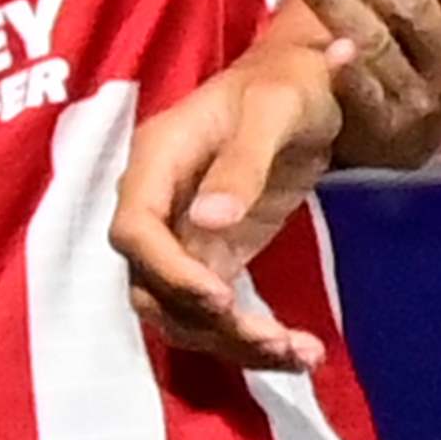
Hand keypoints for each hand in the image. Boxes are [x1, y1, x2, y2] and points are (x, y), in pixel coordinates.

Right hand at [109, 20, 345, 372]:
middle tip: (271, 340)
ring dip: (233, 344)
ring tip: (298, 356)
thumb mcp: (275, 109)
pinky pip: (218, 312)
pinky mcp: (215, 257)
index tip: (220, 300)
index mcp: (156, 161)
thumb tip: (208, 221)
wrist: (307, 84)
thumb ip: (242, 162)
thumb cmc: (288, 82)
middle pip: (153, 286)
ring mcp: (184, 238)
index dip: (168, 272)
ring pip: (183, 312)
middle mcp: (158, 207)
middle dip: (207, 323)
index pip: (134, 232)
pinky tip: (299, 355)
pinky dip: (252, 339)